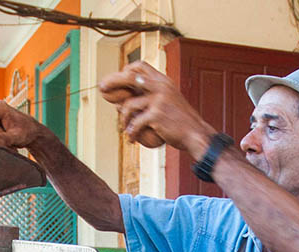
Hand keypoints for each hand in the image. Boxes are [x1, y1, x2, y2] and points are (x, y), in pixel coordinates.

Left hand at [99, 62, 214, 157]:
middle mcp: (160, 86)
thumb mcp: (170, 101)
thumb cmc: (181, 121)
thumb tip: (128, 98)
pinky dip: (132, 132)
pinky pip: (136, 123)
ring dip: (124, 118)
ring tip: (126, 128)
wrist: (196, 134)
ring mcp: (158, 100)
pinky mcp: (157, 115)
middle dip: (113, 81)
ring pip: (129, 105)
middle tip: (102, 89)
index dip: (126, 70)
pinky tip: (132, 139)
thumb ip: (153, 95)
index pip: (140, 65)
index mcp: (163, 81)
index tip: (118, 80)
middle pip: (129, 77)